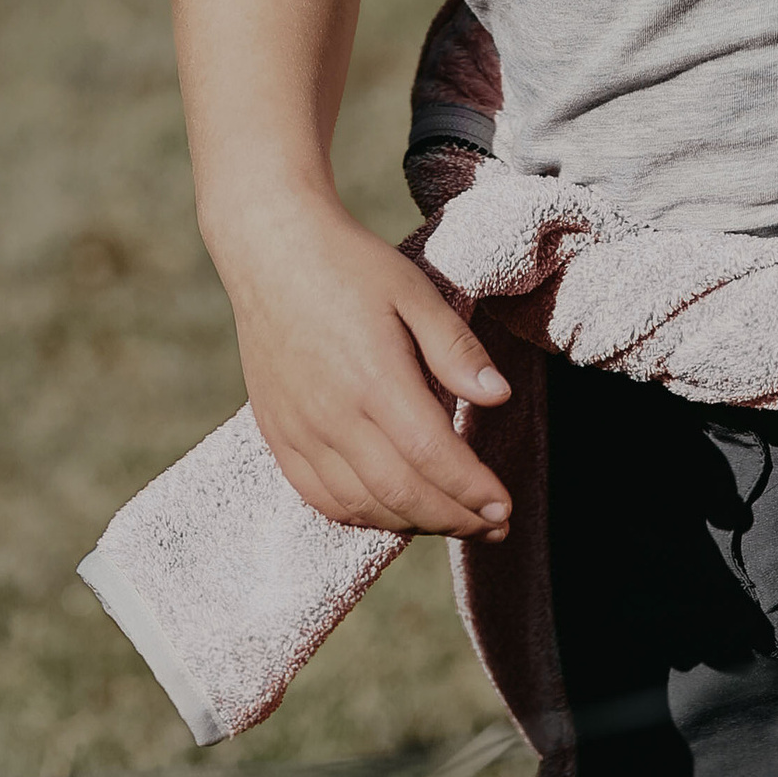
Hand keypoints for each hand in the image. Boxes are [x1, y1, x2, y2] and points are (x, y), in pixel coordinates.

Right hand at [218, 190, 514, 534]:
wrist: (272, 252)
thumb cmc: (350, 265)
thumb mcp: (414, 290)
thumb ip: (455, 348)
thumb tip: (498, 396)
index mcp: (374, 379)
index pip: (433, 456)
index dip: (472, 490)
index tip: (505, 506)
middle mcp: (333, 416)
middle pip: (402, 493)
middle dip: (455, 517)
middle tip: (494, 524)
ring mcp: (300, 432)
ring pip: (362, 505)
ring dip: (413, 523)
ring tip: (453, 519)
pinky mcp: (279, 436)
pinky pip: (321, 498)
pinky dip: (363, 516)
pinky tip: (393, 511)